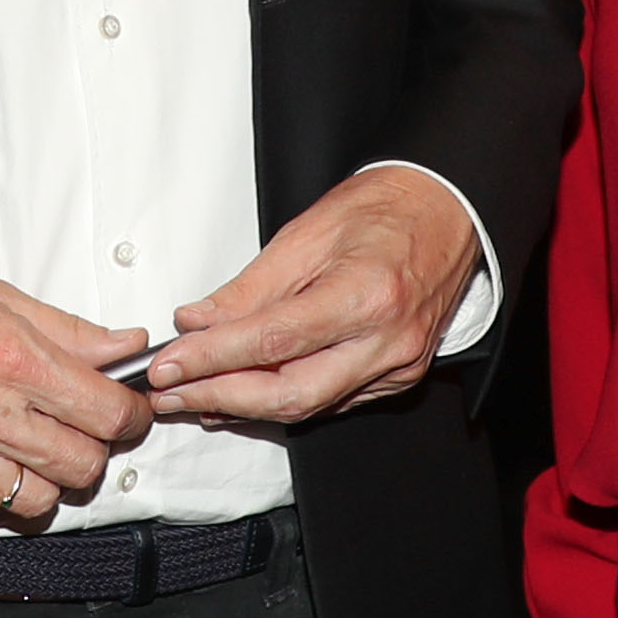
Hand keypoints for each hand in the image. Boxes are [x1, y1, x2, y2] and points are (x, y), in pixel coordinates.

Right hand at [0, 250, 152, 531]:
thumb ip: (67, 331)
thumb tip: (122, 347)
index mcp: (10, 360)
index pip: (106, 414)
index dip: (131, 415)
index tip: (128, 411)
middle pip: (81, 466)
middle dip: (95, 450)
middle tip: (83, 431)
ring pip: (36, 502)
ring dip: (47, 480)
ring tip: (34, 451)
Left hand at [136, 166, 480, 429]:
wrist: (447, 212)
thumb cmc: (387, 210)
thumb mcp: (308, 233)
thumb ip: (250, 288)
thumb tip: (197, 322)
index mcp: (367, 293)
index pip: (273, 341)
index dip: (212, 358)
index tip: (170, 364)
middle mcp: (388, 338)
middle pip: (291, 393)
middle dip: (220, 398)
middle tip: (170, 393)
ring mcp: (398, 365)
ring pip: (308, 406)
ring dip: (244, 406)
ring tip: (194, 397)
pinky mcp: (398, 377)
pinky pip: (331, 401)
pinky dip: (282, 400)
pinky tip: (244, 396)